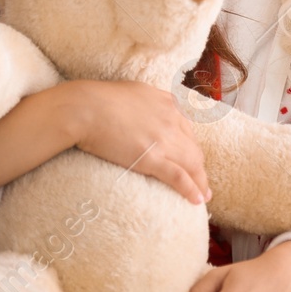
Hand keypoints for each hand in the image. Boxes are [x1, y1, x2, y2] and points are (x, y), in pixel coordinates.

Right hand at [66, 80, 210, 203]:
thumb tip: (150, 110)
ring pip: (191, 164)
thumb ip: (149, 102)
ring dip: (200, 183)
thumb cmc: (101, 99)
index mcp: (169, 104)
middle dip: (200, 168)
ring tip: (204, 197)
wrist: (86, 108)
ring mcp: (164, 140)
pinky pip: (178, 177)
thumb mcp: (136, 92)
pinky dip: (191, 189)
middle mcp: (172, 121)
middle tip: (203, 184)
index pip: (188, 132)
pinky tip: (197, 200)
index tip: (192, 161)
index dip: (192, 149)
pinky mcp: (152, 158)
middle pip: (194, 150)